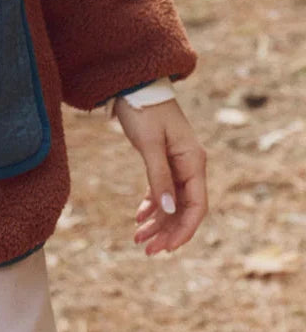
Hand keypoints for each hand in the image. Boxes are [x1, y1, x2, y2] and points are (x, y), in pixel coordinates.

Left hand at [113, 96, 207, 254]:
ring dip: (157, 221)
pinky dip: (152, 204)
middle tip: (146, 248)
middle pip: (184, 208)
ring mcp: (178, 163)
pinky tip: (139, 217)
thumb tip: (167, 211)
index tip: (167, 248)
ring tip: (137, 237)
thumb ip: (158, 177)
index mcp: (193, 161)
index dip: (184, 230)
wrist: (134, 83)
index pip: (196, 206)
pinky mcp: (164, 159)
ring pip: (172, 202)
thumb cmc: (143, 109)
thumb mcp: (149, 144)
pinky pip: (163, 190)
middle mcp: (190, 164)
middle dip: (167, 231)